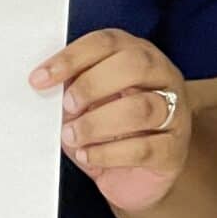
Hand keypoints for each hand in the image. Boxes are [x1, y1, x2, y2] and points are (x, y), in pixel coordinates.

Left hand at [33, 31, 191, 214]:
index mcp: (138, 56)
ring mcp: (175, 113)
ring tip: (73, 136)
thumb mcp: (90, 103)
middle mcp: (162, 78)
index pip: (107, 42)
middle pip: (135, 64)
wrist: (140, 174)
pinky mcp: (173, 149)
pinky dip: (108, 153)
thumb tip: (46, 84)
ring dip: (97, 123)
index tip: (41, 79)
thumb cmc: (111, 131)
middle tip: (67, 106)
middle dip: (92, 85)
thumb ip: (74, 89)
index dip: (72, 57)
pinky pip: (144, 148)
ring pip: (142, 107)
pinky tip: (88, 155)